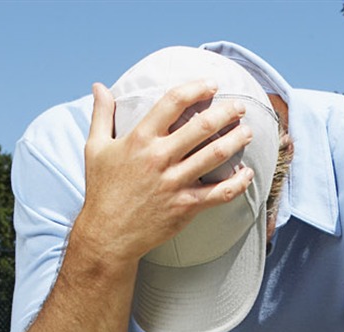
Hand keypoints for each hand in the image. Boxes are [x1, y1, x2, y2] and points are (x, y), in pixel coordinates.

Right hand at [76, 79, 258, 265]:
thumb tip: (98, 86)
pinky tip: (247, 173)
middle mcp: (160, 157)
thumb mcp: (95, 148)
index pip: (173, 102)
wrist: (108, 234)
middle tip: (239, 107)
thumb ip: (101, 115)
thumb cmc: (102, 189)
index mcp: (140, 138)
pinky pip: (220, 193)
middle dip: (226, 112)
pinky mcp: (185, 206)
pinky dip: (238, 183)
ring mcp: (174, 182)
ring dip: (236, 140)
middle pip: (202, 126)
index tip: (212, 84)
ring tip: (247, 132)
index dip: (196, 88)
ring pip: (215, 155)